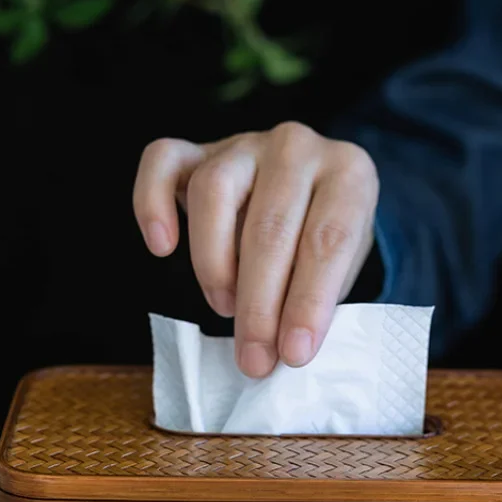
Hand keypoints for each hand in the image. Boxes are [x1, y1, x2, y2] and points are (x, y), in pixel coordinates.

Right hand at [133, 122, 378, 377]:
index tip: (294, 354)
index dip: (310, 302)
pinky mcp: (197, 150)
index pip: (329, 239)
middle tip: (253, 357)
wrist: (305, 197)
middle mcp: (297, 148)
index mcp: (350, 174)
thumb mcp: (340, 271)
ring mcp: (244, 144)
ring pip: (215, 191)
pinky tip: (161, 247)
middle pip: (271, 224)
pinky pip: (162, 160)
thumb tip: (283, 353)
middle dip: (259, 303)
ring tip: (223, 308)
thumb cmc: (323, 244)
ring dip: (214, 262)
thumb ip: (317, 301)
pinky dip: (152, 203)